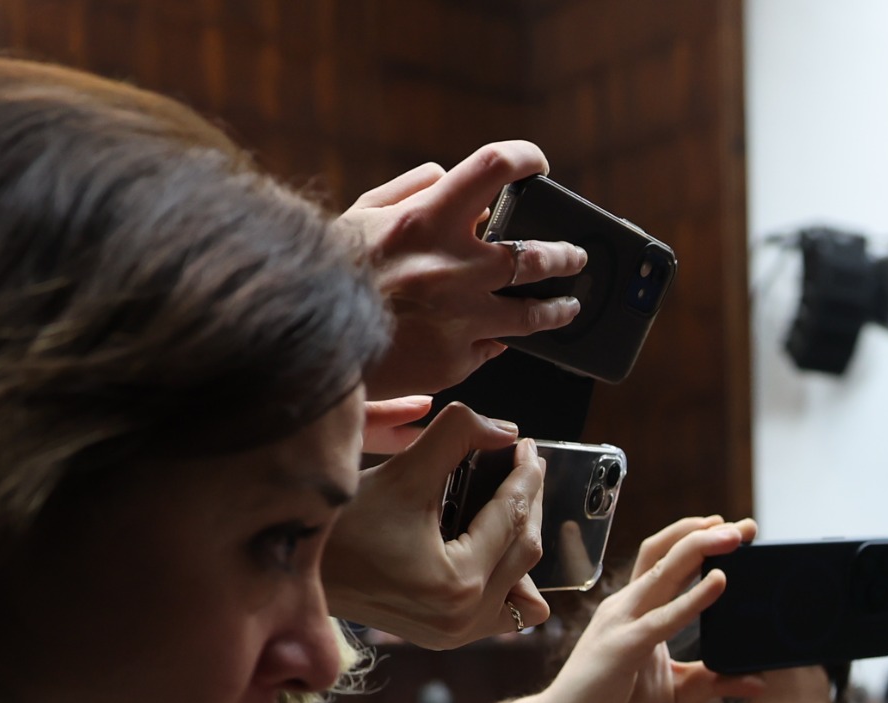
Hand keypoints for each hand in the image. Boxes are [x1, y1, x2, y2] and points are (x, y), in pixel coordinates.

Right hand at [321, 405, 549, 646]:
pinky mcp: (446, 637)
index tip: (527, 446)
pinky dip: (507, 577)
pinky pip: (501, 611)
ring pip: (523, 585)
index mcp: (458, 583)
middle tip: (525, 464)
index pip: (512, 518)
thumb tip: (506, 431)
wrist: (295, 569)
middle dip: (529, 502)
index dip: (526, 476)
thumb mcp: (401, 471)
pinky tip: (493, 542)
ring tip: (511, 498)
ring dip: (522, 540)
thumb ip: (457, 437)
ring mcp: (456, 635)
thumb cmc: (340, 523)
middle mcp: (463, 619)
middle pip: (526, 551)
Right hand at [341, 142, 587, 396]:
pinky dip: (498, 339)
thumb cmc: (334, 273)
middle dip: (565, 255)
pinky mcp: (457, 359)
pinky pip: (495, 347)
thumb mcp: (364, 216)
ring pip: (534, 313)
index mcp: (427, 219)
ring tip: (567, 307)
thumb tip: (450, 175)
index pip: (494, 168)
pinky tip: (501, 336)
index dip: (525, 159)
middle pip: (537, 255)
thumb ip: (411, 189)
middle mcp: (453, 267)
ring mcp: (461, 317)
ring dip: (558, 309)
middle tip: (574, 256)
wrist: (313, 342)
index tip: (539, 166)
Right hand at [461, 517, 766, 702]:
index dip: (699, 540)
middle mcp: (628, 605)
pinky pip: (664, 617)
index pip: (668, 561)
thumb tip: (756, 681)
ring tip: (734, 535)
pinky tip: (719, 582)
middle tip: (746, 525)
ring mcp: (623, 621)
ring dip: (700, 548)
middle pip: (667, 553)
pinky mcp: (624, 645)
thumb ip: (713, 681)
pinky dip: (693, 598)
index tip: (737, 533)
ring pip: (662, 570)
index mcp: (637, 609)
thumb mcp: (676, 691)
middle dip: (706, 532)